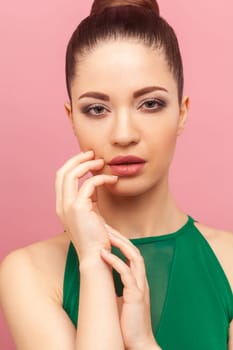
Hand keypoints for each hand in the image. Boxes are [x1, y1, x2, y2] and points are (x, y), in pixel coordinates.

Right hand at [55, 150, 117, 261]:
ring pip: (71, 174)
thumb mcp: (91, 213)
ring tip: (102, 162)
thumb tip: (95, 183)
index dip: (73, 165)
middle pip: (62, 172)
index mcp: (62, 206)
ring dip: (88, 164)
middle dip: (77, 159)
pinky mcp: (78, 208)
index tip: (88, 159)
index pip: (61, 178)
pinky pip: (89, 184)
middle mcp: (60, 205)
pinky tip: (112, 180)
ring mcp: (67, 206)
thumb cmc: (96, 236)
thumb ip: (89, 198)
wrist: (96, 256)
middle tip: (93, 153)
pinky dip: (101, 178)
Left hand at [100, 224, 160, 349]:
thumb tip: (102, 274)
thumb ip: (115, 284)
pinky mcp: (136, 296)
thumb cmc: (127, 322)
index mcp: (137, 279)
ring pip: (134, 256)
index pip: (131, 252)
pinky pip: (127, 274)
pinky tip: (103, 254)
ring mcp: (140, 286)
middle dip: (119, 236)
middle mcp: (140, 279)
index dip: (120, 240)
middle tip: (104, 225)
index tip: (106, 231)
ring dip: (119, 243)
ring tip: (105, 234)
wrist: (137, 343)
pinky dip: (115, 262)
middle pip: (133, 249)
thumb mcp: (120, 298)